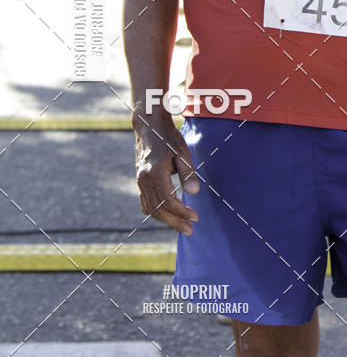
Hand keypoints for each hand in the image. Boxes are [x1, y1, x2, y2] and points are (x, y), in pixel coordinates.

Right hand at [135, 119, 200, 233]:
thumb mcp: (182, 151)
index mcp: (154, 173)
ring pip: (150, 209)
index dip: (182, 212)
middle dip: (175, 222)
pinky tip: (169, 214)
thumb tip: (194, 193)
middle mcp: (144, 180)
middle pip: (158, 210)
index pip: (169, 201)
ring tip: (182, 225)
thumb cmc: (168, 137)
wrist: (149, 126)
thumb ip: (187, 173)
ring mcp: (140, 181)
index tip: (195, 217)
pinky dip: (157, 212)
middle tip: (190, 229)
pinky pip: (146, 203)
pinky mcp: (140, 181)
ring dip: (166, 220)